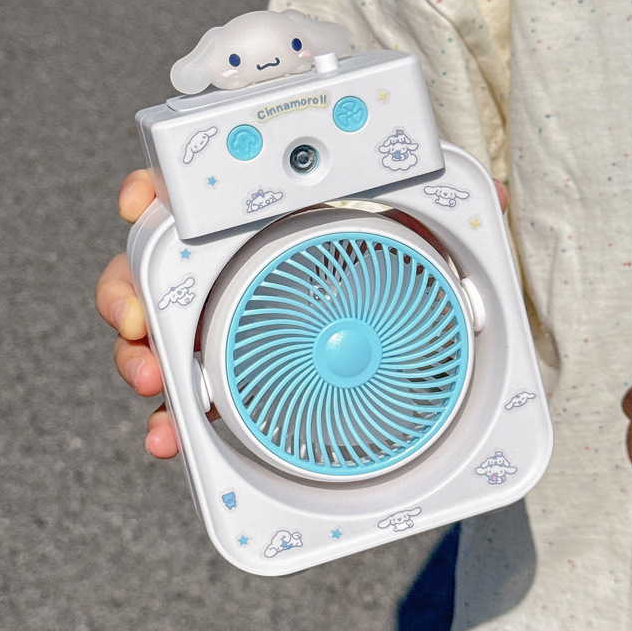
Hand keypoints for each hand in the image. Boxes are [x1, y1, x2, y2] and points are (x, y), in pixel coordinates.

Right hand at [97, 169, 508, 459]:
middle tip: (137, 318)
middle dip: (128, 289)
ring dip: (138, 356)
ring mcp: (224, 326)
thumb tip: (502, 199)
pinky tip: (171, 438)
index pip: (194, 193)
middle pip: (154, 268)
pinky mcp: (228, 381)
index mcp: (261, 225)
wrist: (392, 342)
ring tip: (151, 382)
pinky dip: (173, 419)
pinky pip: (189, 396)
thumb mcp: (424, 245)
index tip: (144, 202)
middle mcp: (231, 270)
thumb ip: (453, 218)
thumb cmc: (392, 281)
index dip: (156, 192)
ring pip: (157, 333)